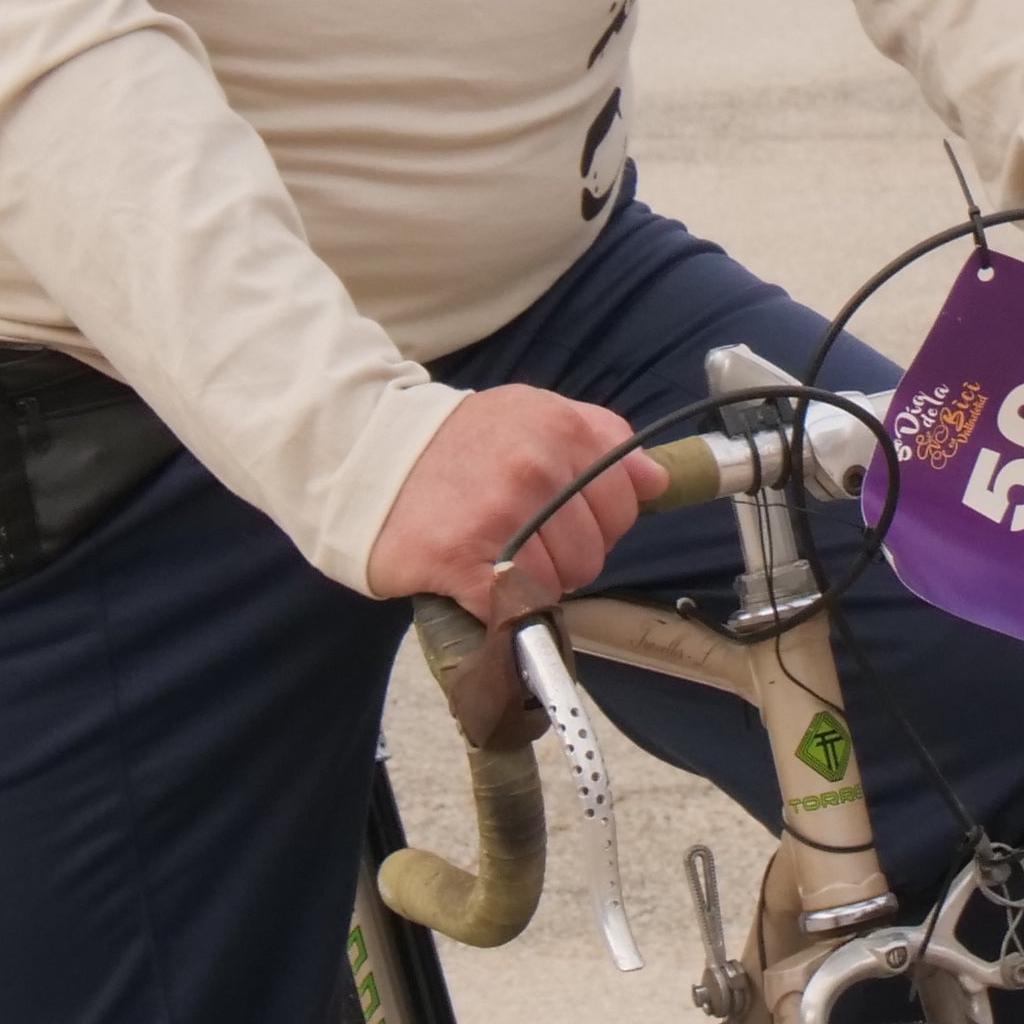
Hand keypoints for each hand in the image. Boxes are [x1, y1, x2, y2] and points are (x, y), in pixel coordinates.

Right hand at [367, 384, 662, 614]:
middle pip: (591, 555)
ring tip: (494, 556)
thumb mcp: (535, 414)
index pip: (623, 507)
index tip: (565, 520)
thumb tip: (656, 481)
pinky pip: (510, 608)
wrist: (368, 452)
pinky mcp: (458, 560)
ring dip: (529, 586)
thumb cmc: (459, 441)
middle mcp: (535, 470)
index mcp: (561, 430)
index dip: (598, 524)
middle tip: (520, 539)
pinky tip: (476, 582)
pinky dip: (498, 609)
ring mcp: (498, 517)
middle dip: (563, 558)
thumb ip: (602, 442)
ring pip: (554, 587)